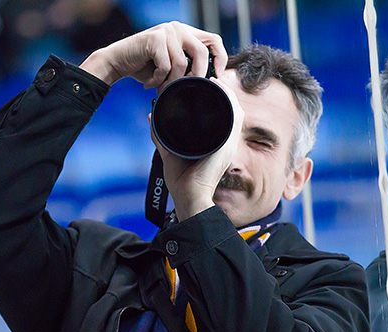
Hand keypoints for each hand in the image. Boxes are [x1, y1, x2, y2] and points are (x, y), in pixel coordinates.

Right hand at [79, 21, 226, 91]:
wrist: (118, 62)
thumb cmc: (146, 67)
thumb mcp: (173, 66)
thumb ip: (190, 66)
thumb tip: (211, 80)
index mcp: (186, 33)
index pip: (214, 40)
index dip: (220, 58)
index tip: (217, 77)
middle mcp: (178, 28)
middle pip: (202, 52)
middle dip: (196, 76)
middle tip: (184, 89)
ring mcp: (167, 31)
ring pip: (182, 63)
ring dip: (171, 82)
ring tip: (161, 88)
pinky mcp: (155, 38)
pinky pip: (165, 66)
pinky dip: (158, 80)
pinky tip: (150, 83)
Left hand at [152, 77, 244, 220]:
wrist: (189, 197)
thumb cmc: (182, 182)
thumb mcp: (169, 152)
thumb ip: (161, 135)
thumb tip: (151, 116)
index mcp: (214, 144)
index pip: (220, 116)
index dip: (215, 98)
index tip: (201, 85)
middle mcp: (224, 142)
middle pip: (230, 109)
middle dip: (222, 92)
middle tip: (208, 78)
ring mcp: (228, 143)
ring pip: (235, 109)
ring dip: (226, 92)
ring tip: (214, 79)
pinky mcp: (228, 144)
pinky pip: (236, 116)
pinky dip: (230, 100)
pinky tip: (221, 88)